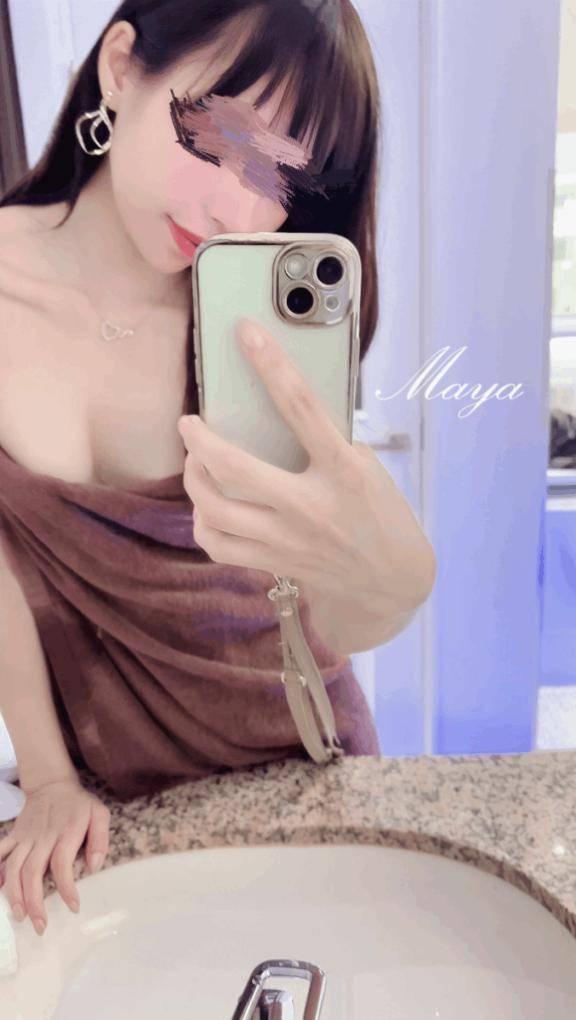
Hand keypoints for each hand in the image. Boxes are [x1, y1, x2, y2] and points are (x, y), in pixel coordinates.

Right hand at [0, 778, 110, 935]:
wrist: (51, 784)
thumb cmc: (78, 804)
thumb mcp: (99, 813)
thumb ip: (100, 839)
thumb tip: (94, 866)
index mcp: (65, 833)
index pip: (62, 864)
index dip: (67, 888)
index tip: (73, 907)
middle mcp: (43, 837)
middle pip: (33, 872)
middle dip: (34, 902)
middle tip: (40, 926)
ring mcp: (25, 837)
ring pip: (13, 867)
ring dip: (13, 894)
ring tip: (19, 916)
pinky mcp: (14, 836)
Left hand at [178, 318, 435, 614]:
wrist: (392, 582)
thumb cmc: (382, 514)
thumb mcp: (368, 469)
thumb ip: (327, 442)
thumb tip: (279, 407)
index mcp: (343, 470)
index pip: (302, 407)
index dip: (271, 365)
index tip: (246, 334)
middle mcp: (311, 505)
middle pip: (234, 468)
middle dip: (198, 441)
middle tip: (187, 424)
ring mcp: (288, 540)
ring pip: (216, 510)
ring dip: (194, 480)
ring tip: (195, 463)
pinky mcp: (275, 564)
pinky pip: (219, 546)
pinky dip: (203, 523)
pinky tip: (206, 509)